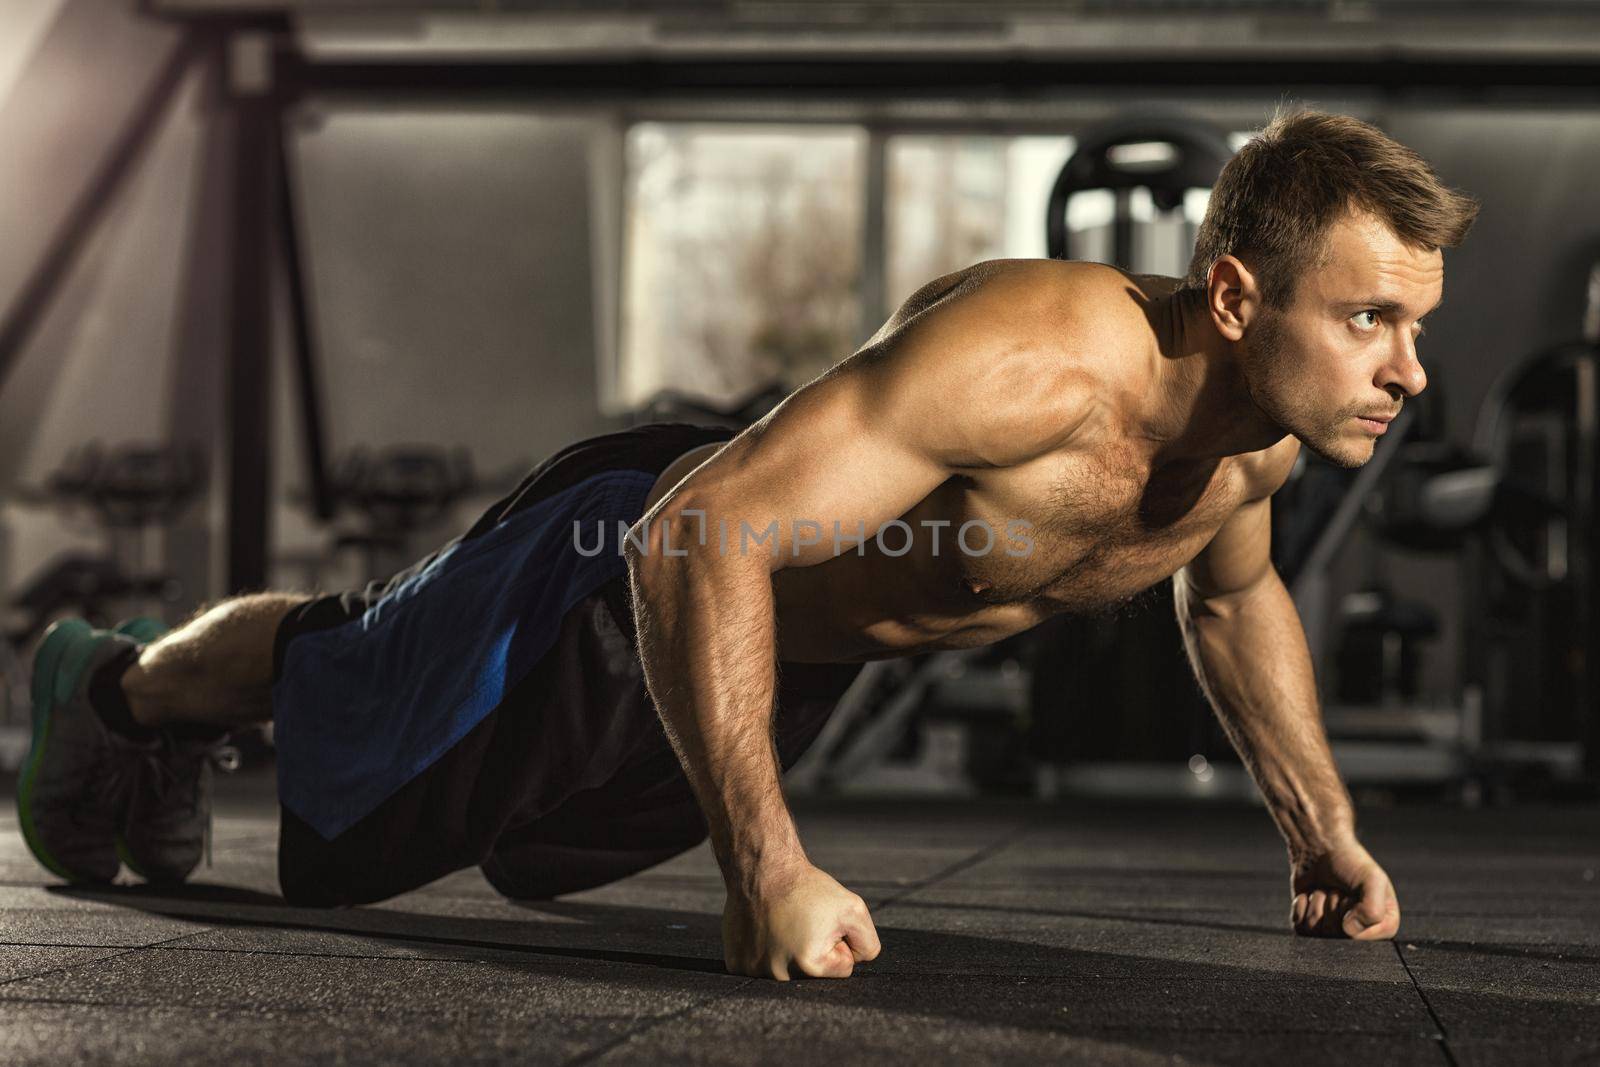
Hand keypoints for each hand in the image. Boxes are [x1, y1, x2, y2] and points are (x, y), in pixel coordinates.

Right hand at [722, 860, 880, 979]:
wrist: (762, 868)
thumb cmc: (808, 888)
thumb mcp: (854, 909)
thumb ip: (868, 944)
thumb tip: (856, 964)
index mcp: (809, 966)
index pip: (843, 967)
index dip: (839, 941)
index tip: (822, 922)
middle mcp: (778, 976)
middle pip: (814, 974)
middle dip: (815, 949)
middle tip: (802, 922)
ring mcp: (753, 971)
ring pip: (788, 970)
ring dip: (790, 950)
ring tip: (782, 923)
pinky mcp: (736, 964)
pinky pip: (762, 966)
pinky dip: (766, 950)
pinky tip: (764, 929)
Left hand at [1290, 840, 1400, 939]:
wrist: (1320, 848)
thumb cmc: (1350, 863)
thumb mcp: (1372, 880)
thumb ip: (1373, 909)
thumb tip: (1349, 932)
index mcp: (1382, 925)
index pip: (1363, 938)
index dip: (1353, 913)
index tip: (1353, 895)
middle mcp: (1359, 932)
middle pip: (1336, 935)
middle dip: (1332, 905)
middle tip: (1338, 889)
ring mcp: (1332, 931)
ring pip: (1316, 931)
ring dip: (1316, 903)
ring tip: (1325, 889)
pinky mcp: (1310, 926)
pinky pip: (1300, 927)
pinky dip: (1301, 905)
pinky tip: (1309, 893)